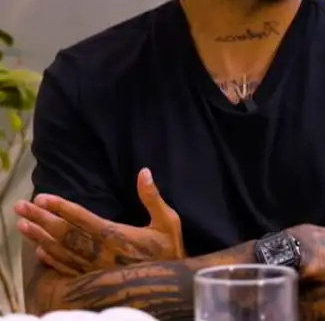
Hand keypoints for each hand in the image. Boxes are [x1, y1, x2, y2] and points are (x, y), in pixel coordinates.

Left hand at [15, 168, 184, 275]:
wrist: (169, 286)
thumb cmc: (169, 250)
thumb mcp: (168, 221)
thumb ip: (152, 197)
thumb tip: (144, 172)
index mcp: (117, 236)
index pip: (82, 218)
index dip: (61, 207)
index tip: (42, 197)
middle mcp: (101, 253)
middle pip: (65, 234)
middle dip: (41, 219)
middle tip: (21, 206)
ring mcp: (94, 268)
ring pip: (61, 251)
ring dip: (39, 238)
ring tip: (21, 225)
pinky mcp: (93, 280)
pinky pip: (66, 269)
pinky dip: (50, 260)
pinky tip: (38, 251)